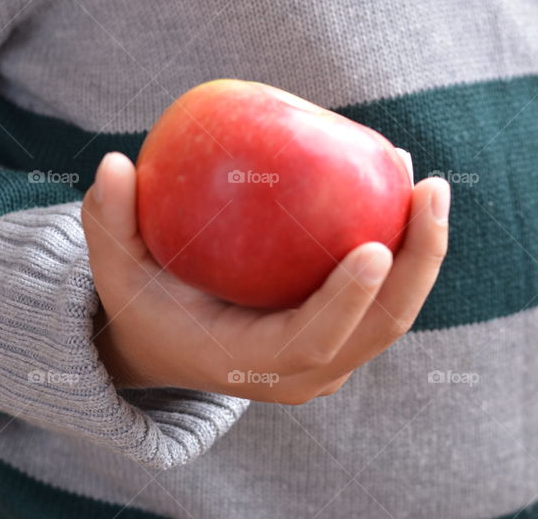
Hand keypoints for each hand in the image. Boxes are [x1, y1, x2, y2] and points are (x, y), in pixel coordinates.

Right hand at [82, 151, 448, 403]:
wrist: (170, 349)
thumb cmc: (143, 304)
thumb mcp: (114, 267)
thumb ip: (108, 220)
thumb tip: (113, 163)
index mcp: (246, 363)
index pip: (310, 341)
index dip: (346, 301)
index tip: (375, 246)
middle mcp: (298, 375)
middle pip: (378, 330)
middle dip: (417, 265)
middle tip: (429, 189)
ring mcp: (326, 363)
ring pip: (392, 317)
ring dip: (422, 255)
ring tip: (428, 185)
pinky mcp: (340, 341)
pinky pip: (383, 303)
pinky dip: (404, 255)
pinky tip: (403, 195)